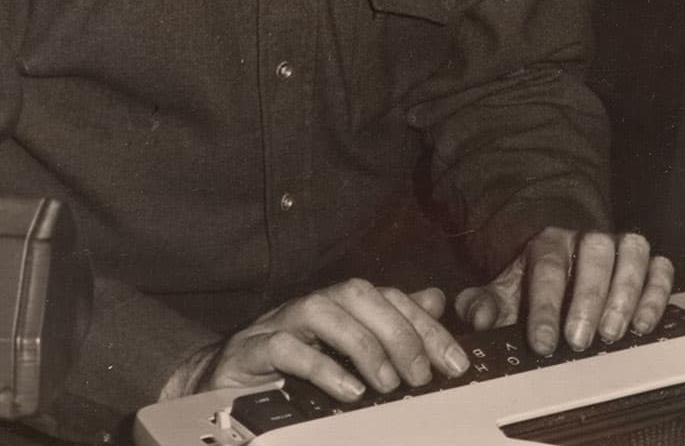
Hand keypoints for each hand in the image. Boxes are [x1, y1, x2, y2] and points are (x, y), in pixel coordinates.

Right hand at [193, 278, 470, 401]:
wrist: (227, 376)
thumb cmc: (291, 359)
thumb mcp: (348, 344)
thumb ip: (391, 321)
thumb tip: (436, 300)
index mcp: (340, 303)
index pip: (389, 298)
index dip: (426, 326)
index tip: (456, 363)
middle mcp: (315, 305)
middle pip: (359, 295)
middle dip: (398, 331)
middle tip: (422, 374)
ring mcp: (284, 322)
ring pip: (326, 312)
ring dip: (364, 346)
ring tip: (389, 384)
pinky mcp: (257, 348)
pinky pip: (288, 347)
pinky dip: (321, 366)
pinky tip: (347, 390)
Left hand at [455, 226, 673, 357]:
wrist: (560, 261)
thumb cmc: (532, 285)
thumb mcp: (505, 294)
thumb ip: (484, 305)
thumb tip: (478, 318)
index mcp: (547, 242)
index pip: (548, 267)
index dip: (545, 306)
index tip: (542, 342)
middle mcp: (585, 238)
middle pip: (593, 254)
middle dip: (587, 299)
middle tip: (579, 341)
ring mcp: (619, 246)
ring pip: (631, 252)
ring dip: (626, 294)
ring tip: (613, 334)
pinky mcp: (646, 262)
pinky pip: (660, 266)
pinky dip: (656, 292)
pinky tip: (645, 324)